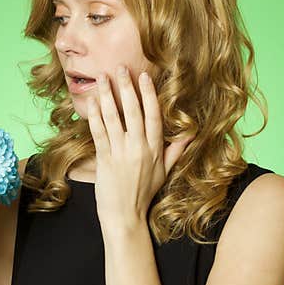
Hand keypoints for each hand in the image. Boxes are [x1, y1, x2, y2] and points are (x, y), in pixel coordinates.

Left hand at [86, 65, 194, 226]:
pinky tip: (92, 101)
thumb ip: (176, 151)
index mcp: (155, 149)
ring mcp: (121, 153)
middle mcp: (139, 148)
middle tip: (121, 68)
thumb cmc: (144, 194)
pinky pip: (99, 132)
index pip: (153, 115)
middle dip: (127, 87)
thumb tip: (192, 133)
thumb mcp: (164, 172)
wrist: (125, 216)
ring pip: (114, 117)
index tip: (144, 77)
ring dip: (107, 95)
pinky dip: (94, 115)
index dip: (149, 94)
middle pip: (133, 111)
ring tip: (103, 78)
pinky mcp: (105, 160)